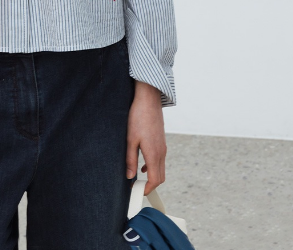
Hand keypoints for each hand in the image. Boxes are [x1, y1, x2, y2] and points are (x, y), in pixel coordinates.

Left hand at [126, 81, 166, 195]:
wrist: (149, 100)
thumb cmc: (138, 117)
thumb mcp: (130, 139)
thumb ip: (130, 159)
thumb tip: (130, 176)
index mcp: (154, 154)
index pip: (155, 180)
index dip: (147, 189)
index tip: (138, 193)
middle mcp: (161, 152)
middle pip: (160, 177)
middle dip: (150, 186)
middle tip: (137, 188)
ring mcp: (163, 147)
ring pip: (160, 168)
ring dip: (152, 176)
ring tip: (138, 178)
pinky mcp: (161, 142)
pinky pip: (160, 160)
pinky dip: (153, 166)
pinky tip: (142, 164)